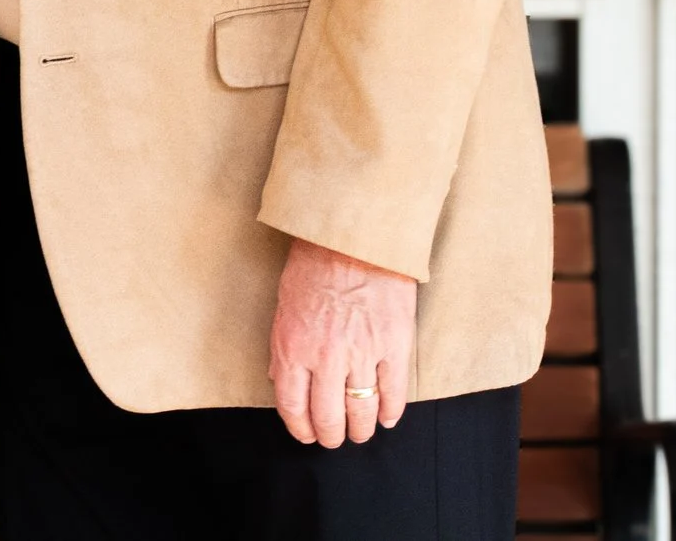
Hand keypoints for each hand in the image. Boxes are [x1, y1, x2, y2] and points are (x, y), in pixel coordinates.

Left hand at [268, 237, 416, 446]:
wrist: (353, 237)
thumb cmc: (314, 266)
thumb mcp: (284, 306)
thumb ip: (283, 347)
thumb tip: (281, 380)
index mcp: (293, 347)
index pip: (292, 405)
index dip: (300, 428)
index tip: (306, 435)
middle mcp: (325, 358)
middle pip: (328, 417)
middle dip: (330, 435)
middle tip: (334, 438)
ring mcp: (362, 354)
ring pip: (362, 411)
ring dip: (360, 429)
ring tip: (360, 432)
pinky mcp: (394, 347)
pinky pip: (394, 393)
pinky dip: (391, 412)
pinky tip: (387, 417)